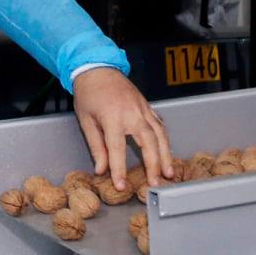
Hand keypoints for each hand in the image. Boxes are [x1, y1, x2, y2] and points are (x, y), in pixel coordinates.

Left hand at [72, 67, 173, 190]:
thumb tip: (101, 169)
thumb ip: (96, 146)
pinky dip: (165, 139)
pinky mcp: (147, 106)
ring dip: (166, 154)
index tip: (121, 186)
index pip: (117, 149)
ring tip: (169, 173)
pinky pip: (160, 124)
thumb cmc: (89, 94)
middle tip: (156, 183)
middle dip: (154, 164)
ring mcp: (142, 108)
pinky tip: (167, 152)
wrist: (97, 68)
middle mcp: (132, 113)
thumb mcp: (86, 121)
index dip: (119, 169)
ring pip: (160, 134)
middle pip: (148, 142)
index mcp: (112, 117)